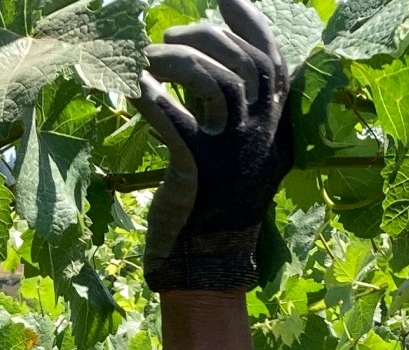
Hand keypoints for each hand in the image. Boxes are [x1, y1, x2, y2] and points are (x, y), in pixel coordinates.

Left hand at [133, 0, 294, 292]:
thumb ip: (226, 111)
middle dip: (208, 37)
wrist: (208, 265)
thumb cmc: (215, 206)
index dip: (251, 25)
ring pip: (219, 85)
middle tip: (171, 37)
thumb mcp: (236, 154)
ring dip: (180, 61)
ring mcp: (234, 155)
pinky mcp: (199, 172)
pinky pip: (175, 122)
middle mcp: (261, 138)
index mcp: (274, 130)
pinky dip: (151, 99)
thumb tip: (193, 62)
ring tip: (150, 58)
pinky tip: (133, 88)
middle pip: (247, 66)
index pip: (274, 64)